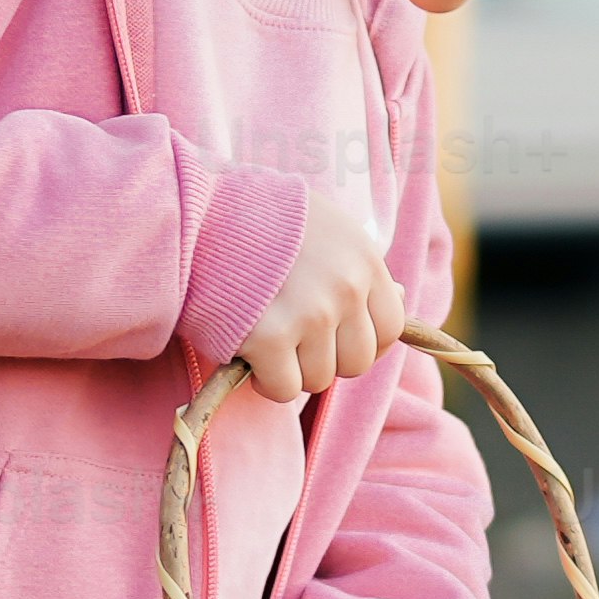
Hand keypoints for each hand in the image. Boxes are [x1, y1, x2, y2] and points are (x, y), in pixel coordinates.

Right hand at [228, 185, 407, 403]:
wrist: (195, 209)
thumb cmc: (255, 216)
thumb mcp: (325, 225)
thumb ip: (358, 263)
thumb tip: (402, 297)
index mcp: (364, 260)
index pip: (390, 328)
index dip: (360, 341)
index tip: (332, 337)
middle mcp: (346, 289)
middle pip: (356, 362)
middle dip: (326, 358)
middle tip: (292, 338)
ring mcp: (310, 315)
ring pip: (320, 379)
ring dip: (293, 369)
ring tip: (267, 340)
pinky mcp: (269, 338)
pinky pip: (284, 388)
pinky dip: (267, 382)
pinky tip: (250, 356)